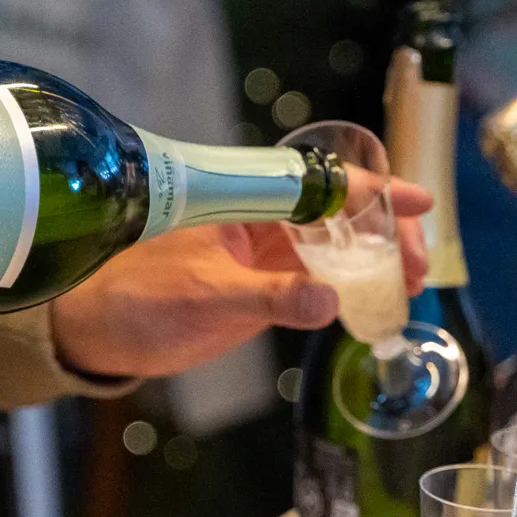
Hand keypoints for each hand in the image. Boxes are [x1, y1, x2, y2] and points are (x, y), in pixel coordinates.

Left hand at [49, 178, 433, 379]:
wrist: (97, 333)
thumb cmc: (138, 299)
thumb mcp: (207, 298)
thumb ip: (270, 299)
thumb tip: (329, 299)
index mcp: (243, 202)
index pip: (321, 183)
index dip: (374, 189)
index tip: (419, 200)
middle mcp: (258, 222)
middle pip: (338, 214)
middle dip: (385, 232)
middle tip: (416, 265)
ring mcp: (261, 255)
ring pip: (333, 247)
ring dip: (373, 262)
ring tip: (408, 286)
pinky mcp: (259, 287)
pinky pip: (317, 280)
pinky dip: (349, 290)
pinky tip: (373, 306)